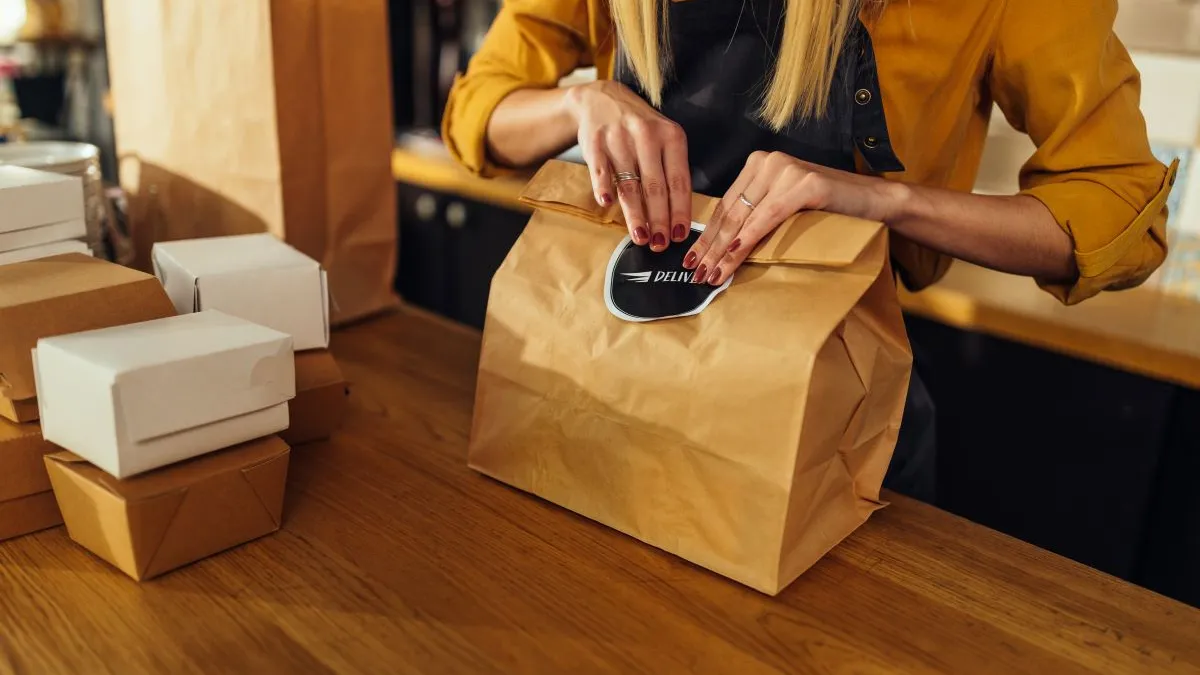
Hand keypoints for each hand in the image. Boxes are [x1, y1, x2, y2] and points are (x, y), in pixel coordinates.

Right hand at [565, 81, 691, 250]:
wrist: (602, 99)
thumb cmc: (639, 129)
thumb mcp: (663, 139)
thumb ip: (671, 170)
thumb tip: (677, 216)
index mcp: (671, 136)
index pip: (679, 180)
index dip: (680, 210)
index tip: (679, 234)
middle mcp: (647, 136)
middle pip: (656, 186)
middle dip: (660, 219)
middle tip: (660, 244)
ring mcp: (619, 139)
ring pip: (630, 184)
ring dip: (635, 215)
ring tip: (640, 238)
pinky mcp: (595, 142)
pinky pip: (600, 169)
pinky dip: (603, 186)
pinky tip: (607, 204)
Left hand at [682, 151, 906, 284]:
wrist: (874, 200)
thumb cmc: (828, 209)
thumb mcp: (783, 207)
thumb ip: (756, 214)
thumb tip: (721, 246)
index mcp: (758, 165)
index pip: (726, 205)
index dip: (707, 235)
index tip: (691, 260)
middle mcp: (768, 162)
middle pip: (731, 212)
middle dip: (711, 247)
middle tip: (695, 273)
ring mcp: (786, 170)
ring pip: (745, 217)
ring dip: (725, 251)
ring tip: (711, 274)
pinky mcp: (805, 184)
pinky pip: (768, 217)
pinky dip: (749, 240)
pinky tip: (733, 258)